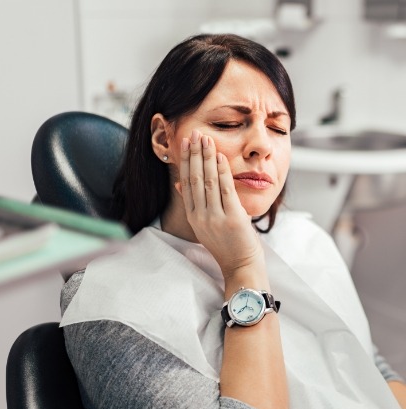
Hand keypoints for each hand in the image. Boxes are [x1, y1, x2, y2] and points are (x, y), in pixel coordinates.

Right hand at [178, 129, 264, 279]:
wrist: (240, 264)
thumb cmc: (226, 244)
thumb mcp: (204, 224)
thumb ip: (193, 203)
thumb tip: (178, 183)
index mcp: (193, 217)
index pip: (186, 183)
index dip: (186, 161)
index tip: (186, 143)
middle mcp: (201, 216)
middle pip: (195, 179)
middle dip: (194, 154)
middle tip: (194, 134)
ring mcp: (215, 218)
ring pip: (208, 182)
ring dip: (207, 158)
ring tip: (206, 140)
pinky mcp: (232, 218)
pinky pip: (225, 190)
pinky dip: (222, 171)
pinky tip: (220, 156)